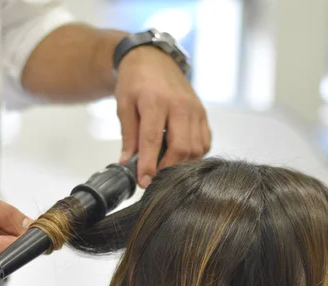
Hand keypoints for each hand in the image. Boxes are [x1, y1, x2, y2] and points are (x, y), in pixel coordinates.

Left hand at [115, 46, 210, 187]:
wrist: (154, 59)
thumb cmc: (136, 82)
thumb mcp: (124, 106)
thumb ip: (128, 136)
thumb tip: (127, 164)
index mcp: (155, 101)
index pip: (153, 140)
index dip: (148, 165)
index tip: (144, 182)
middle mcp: (180, 105)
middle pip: (180, 148)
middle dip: (167, 169)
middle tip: (154, 179)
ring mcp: (195, 109)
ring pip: (196, 148)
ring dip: (181, 164)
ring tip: (165, 168)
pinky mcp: (203, 114)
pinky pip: (204, 143)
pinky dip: (194, 155)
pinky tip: (180, 157)